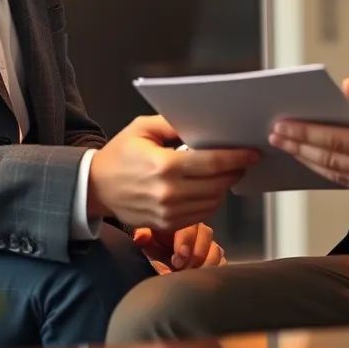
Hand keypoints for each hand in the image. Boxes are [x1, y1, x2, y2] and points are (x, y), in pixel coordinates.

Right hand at [88, 115, 257, 230]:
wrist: (96, 187)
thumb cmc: (120, 153)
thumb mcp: (143, 128)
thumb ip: (174, 124)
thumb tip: (202, 122)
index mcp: (164, 166)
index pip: (211, 163)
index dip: (236, 158)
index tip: (252, 153)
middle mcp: (168, 193)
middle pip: (217, 184)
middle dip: (235, 171)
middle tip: (244, 160)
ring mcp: (168, 213)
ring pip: (212, 201)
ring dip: (225, 187)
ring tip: (229, 172)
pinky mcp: (166, 225)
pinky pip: (200, 215)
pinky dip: (212, 201)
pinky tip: (212, 187)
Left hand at [133, 222, 226, 271]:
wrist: (167, 253)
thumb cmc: (158, 243)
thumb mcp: (149, 239)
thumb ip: (144, 235)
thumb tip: (140, 237)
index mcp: (183, 220)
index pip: (189, 228)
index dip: (185, 244)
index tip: (176, 260)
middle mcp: (200, 228)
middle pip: (207, 236)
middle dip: (196, 255)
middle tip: (184, 270)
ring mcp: (210, 243)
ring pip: (216, 249)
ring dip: (206, 264)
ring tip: (193, 276)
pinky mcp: (217, 256)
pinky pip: (223, 261)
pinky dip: (215, 269)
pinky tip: (203, 278)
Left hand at [269, 79, 348, 204]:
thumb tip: (346, 88)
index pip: (335, 142)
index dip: (306, 134)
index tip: (282, 126)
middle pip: (330, 161)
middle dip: (299, 147)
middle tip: (275, 135)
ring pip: (337, 175)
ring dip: (309, 161)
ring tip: (287, 146)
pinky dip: (328, 171)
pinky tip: (313, 159)